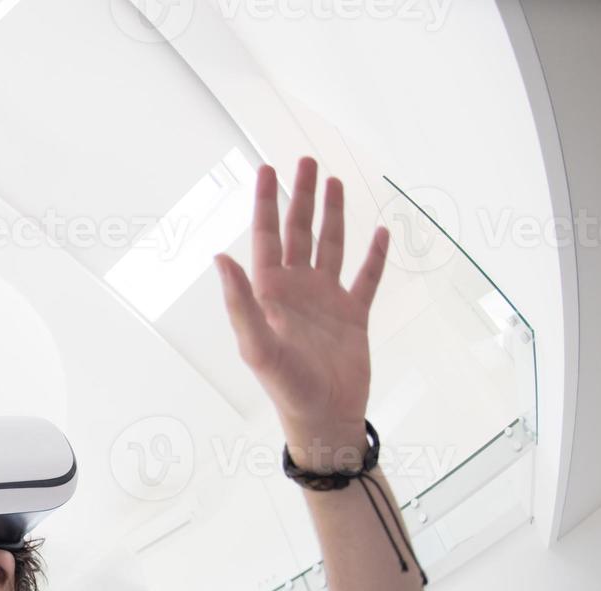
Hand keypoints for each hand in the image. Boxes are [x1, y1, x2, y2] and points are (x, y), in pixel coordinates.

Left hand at [214, 157, 389, 466]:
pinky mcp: (353, 316)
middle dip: (300, 197)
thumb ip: (239, 302)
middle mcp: (297, 290)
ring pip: (331, 246)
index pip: (265, 236)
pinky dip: (375, 255)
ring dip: (333, 215)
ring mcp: (326, 301)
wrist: (326, 418)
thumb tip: (220, 257)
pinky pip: (366, 278)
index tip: (266, 168)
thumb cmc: (287, 388)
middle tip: (305, 161)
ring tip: (334, 182)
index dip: (265, 202)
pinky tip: (380, 231)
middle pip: (299, 232)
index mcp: (270, 293)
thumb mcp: (257, 346)